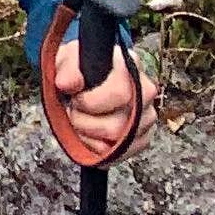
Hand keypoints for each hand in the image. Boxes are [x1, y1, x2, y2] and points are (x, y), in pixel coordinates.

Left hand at [44, 19, 154, 159]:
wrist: (84, 81)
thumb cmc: (78, 67)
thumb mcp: (67, 59)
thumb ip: (66, 69)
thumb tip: (67, 84)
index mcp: (131, 66)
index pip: (120, 92)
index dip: (91, 101)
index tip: (75, 98)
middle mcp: (146, 92)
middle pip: (118, 124)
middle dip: (86, 121)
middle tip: (73, 110)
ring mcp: (147, 118)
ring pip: (117, 142)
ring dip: (88, 134)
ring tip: (79, 119)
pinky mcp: (143, 138)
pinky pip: (119, 155)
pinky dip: (96, 148)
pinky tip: (87, 133)